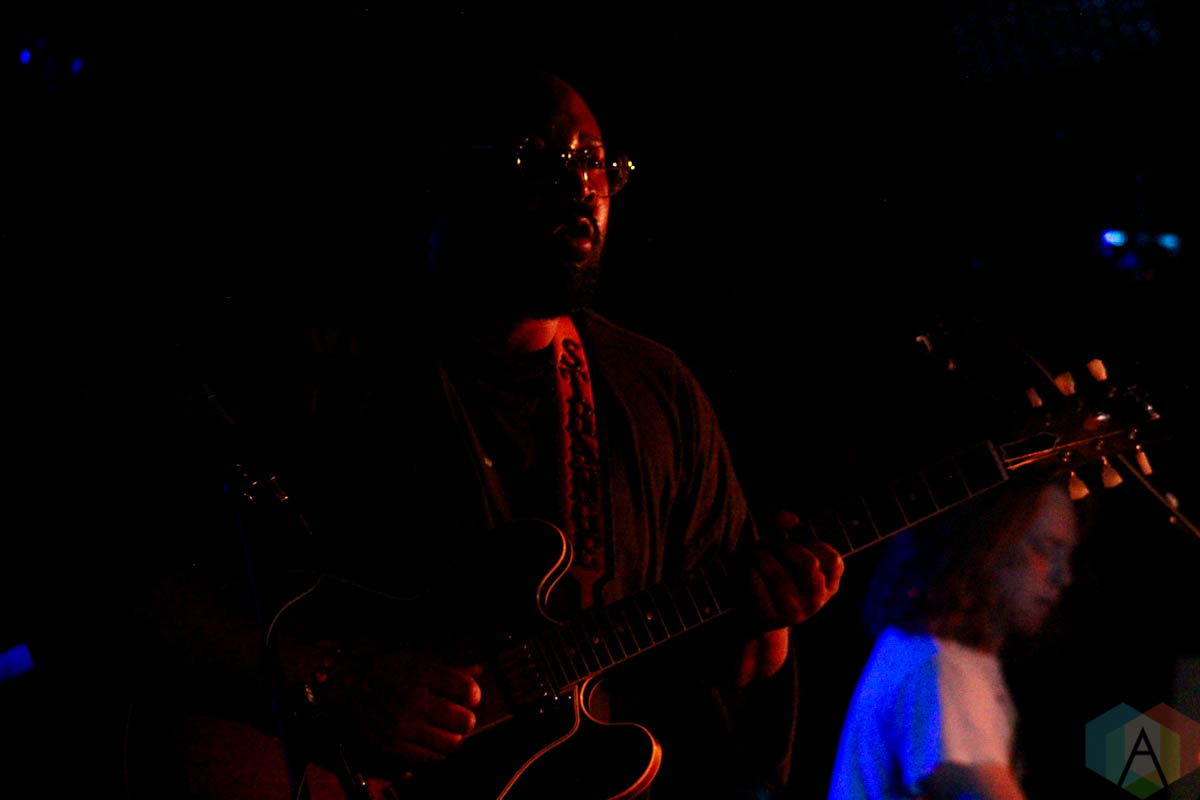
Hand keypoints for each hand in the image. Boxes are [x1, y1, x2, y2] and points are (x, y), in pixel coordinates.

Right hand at [326, 649, 482, 765]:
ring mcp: (400, 728)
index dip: (473, 694)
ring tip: (445, 728)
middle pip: (464, 721)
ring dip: (453, 737)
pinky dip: (436, 752)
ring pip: (451, 744)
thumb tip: (479, 670)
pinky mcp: (391, 748)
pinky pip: (429, 760)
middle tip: (458, 713)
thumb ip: (449, 666)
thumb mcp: (415, 657)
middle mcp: (411, 702)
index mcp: (419, 674)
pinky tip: (430, 740)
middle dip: (465, 717)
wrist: (338, 686)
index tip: (467, 695)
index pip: (467, 690)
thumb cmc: (379, 668)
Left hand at [743, 510, 843, 629]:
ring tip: (750, 556)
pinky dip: (745, 569)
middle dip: (783, 548)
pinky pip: (754, 582)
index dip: (811, 544)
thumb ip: (783, 527)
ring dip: (757, 555)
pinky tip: (744, 570)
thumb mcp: (778, 549)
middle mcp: (815, 601)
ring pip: (776, 572)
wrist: (751, 616)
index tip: (795, 546)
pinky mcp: (769, 617)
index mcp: (827, 585)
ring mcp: (794, 612)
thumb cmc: (769, 574)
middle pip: (807, 563)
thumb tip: (790, 518)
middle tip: (769, 549)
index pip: (832, 559)